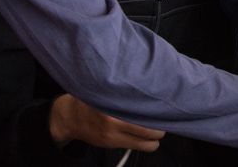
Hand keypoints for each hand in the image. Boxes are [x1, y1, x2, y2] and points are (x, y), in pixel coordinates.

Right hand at [49, 94, 163, 151]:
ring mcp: (113, 135)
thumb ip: (128, 94)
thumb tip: (153, 92)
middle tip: (163, 120)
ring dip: (154, 138)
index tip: (166, 107)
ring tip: (156, 130)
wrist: (71, 116)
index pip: (145, 110)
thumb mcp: (109, 91)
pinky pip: (137, 147)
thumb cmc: (94, 100)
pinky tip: (146, 138)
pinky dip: (146, 144)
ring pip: (146, 143)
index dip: (159, 110)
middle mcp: (114, 120)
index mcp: (115, 103)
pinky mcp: (111, 144)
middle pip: (150, 129)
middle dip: (160, 127)